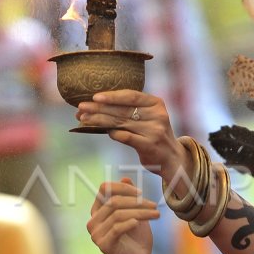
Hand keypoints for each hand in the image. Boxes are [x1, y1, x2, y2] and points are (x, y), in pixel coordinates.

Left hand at [75, 89, 189, 185]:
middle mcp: (157, 115)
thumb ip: (130, 110)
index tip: (94, 97)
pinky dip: (113, 134)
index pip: (131, 96)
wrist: (172, 158)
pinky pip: (125, 137)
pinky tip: (103, 131)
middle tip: (81, 108)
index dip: (112, 96)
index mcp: (156, 103)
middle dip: (99, 108)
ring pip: (121, 123)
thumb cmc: (153, 134)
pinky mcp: (149, 145)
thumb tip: (96, 104)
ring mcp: (154, 131)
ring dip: (99, 121)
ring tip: (84, 118)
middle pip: (122, 110)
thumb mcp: (149, 117)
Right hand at [87, 177, 159, 253]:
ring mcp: (96, 234)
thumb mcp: (136, 214)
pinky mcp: (104, 245)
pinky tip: (139, 223)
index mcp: (98, 211)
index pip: (105, 189)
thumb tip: (126, 178)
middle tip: (154, 205)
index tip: (141, 193)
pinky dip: (129, 223)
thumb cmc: (137, 239)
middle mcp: (93, 221)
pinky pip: (116, 228)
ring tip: (156, 214)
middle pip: (114, 201)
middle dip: (137, 202)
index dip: (123, 188)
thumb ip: (130, 198)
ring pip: (118, 214)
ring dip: (140, 212)